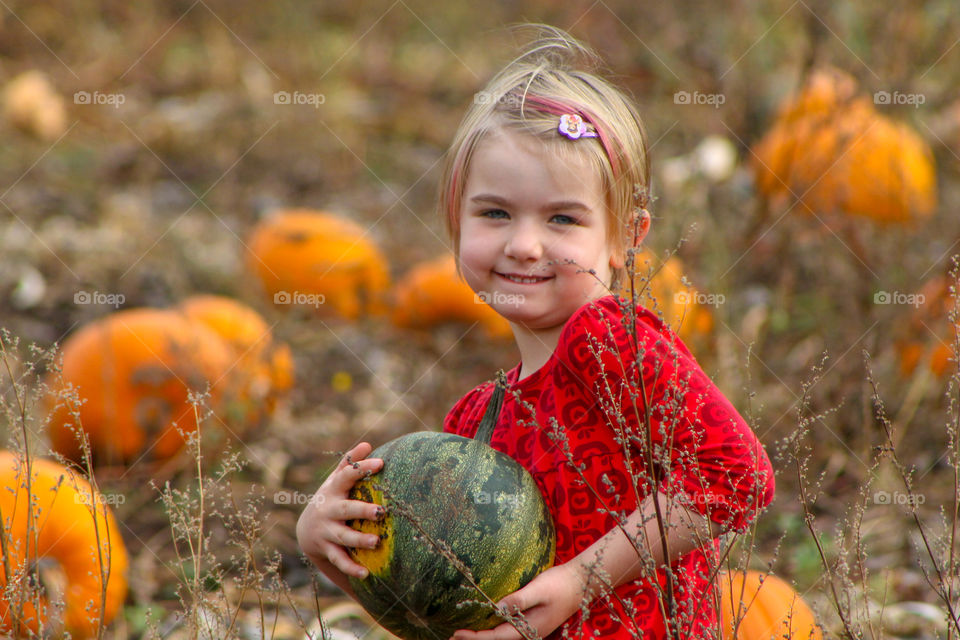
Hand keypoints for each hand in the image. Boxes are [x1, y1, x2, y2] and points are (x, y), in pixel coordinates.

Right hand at [296, 442, 383, 578]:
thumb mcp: (336, 481)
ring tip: (376, 542)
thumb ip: (350, 464)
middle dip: (362, 511)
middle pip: (346, 510)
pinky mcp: (327, 550)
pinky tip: (366, 573)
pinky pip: (339, 560)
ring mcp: (327, 532)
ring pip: (343, 538)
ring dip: (359, 540)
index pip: (346, 476)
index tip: (381, 462)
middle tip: (381, 512)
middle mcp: (329, 511)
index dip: (362, 468)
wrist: (307, 531)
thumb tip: (367, 444)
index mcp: (333, 491)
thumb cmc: (331, 499)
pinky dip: (351, 568)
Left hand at [450, 563, 586, 639]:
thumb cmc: (560, 584)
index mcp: (530, 629)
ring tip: (462, 634)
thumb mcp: (539, 589)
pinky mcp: (531, 622)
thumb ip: (519, 600)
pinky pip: (508, 630)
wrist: (581, 583)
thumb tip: (498, 608)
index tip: (457, 633)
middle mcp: (529, 634)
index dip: (476, 637)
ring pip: (502, 637)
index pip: (496, 638)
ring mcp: (531, 629)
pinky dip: (492, 630)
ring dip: (483, 636)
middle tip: (451, 638)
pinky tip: (484, 625)